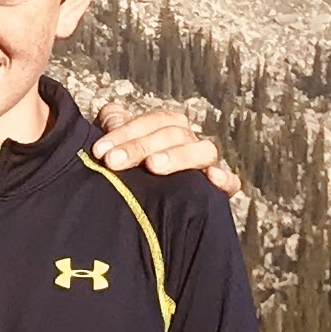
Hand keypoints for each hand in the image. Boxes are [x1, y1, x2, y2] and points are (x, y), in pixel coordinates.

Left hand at [90, 101, 238, 196]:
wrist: (135, 216)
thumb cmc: (123, 175)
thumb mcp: (113, 151)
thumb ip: (111, 128)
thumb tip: (112, 115)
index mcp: (166, 128)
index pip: (152, 120)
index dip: (125, 132)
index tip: (100, 151)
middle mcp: (188, 142)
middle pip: (173, 133)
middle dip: (140, 146)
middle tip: (113, 162)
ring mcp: (204, 166)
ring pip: (204, 150)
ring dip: (178, 156)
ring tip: (153, 166)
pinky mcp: (218, 192)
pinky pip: (230, 182)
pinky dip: (226, 178)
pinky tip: (212, 178)